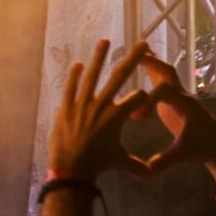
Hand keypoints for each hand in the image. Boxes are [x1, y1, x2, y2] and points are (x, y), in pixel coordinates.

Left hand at [48, 39, 151, 179]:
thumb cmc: (98, 165)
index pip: (138, 97)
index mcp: (118, 116)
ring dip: (99, 57)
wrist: (71, 169)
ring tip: (105, 41)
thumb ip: (137, 166)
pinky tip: (77, 64)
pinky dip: (73, 75)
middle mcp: (101, 105)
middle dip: (133, 58)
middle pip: (120, 76)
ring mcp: (82, 104)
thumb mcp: (120, 162)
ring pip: (92, 75)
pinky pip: (70, 87)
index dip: (144, 99)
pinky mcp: (65, 108)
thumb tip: (150, 175)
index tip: (142, 108)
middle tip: (141, 43)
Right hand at [136, 51, 215, 173]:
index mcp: (186, 107)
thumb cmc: (201, 147)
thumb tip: (147, 170)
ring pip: (164, 72)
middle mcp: (183, 96)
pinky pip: (160, 79)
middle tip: (133, 56)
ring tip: (134, 49)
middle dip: (151, 64)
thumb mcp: (183, 155)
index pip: (164, 93)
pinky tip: (136, 63)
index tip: (135, 118)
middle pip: (167, 73)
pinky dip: (149, 69)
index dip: (147, 101)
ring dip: (150, 61)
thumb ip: (165, 161)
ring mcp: (178, 95)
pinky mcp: (173, 98)